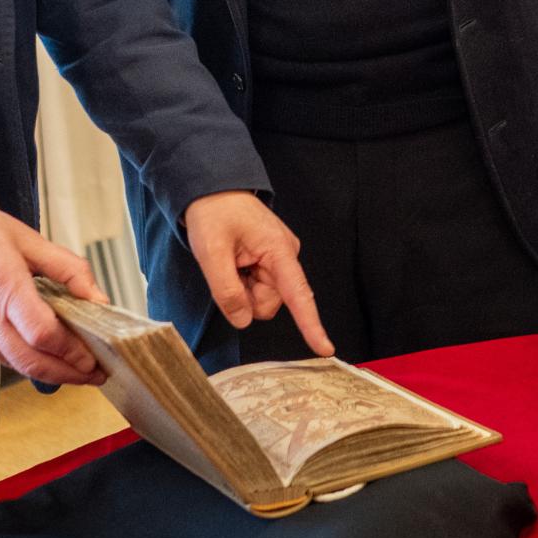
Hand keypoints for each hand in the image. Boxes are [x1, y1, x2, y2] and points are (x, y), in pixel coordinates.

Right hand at [0, 204, 107, 385]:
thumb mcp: (31, 239)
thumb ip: (69, 269)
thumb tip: (98, 299)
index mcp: (3, 286)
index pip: (42, 334)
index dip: (71, 352)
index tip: (94, 359)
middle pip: (30, 361)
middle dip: (66, 373)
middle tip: (95, 375)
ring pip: (13, 363)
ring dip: (47, 370)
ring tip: (77, 368)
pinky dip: (24, 357)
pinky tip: (43, 353)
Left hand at [184, 190, 333, 356]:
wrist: (212, 189)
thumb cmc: (214, 213)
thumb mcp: (211, 251)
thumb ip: (226, 290)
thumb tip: (243, 320)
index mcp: (278, 250)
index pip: (298, 294)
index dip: (311, 324)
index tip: (326, 349)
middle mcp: (285, 256)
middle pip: (270, 303)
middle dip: (245, 297)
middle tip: (225, 269)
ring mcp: (278, 259)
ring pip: (261, 298)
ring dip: (242, 290)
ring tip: (229, 261)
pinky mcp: (270, 261)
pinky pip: (257, 288)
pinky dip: (242, 283)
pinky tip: (234, 262)